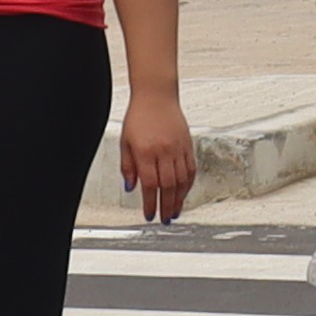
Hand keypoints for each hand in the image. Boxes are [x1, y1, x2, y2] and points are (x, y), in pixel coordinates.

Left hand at [121, 91, 197, 223]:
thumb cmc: (139, 116)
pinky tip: (184, 193)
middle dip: (166, 206)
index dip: (150, 203)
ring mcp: (178, 148)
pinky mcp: (188, 145)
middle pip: (168, 186)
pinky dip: (188, 184)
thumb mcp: (125, 141)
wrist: (156, 95)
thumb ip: (127, 166)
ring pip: (182, 180)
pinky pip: (191, 169)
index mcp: (146, 151)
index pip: (150, 184)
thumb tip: (130, 187)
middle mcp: (164, 151)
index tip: (149, 214)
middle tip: (164, 219)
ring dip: (179, 199)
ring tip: (175, 211)